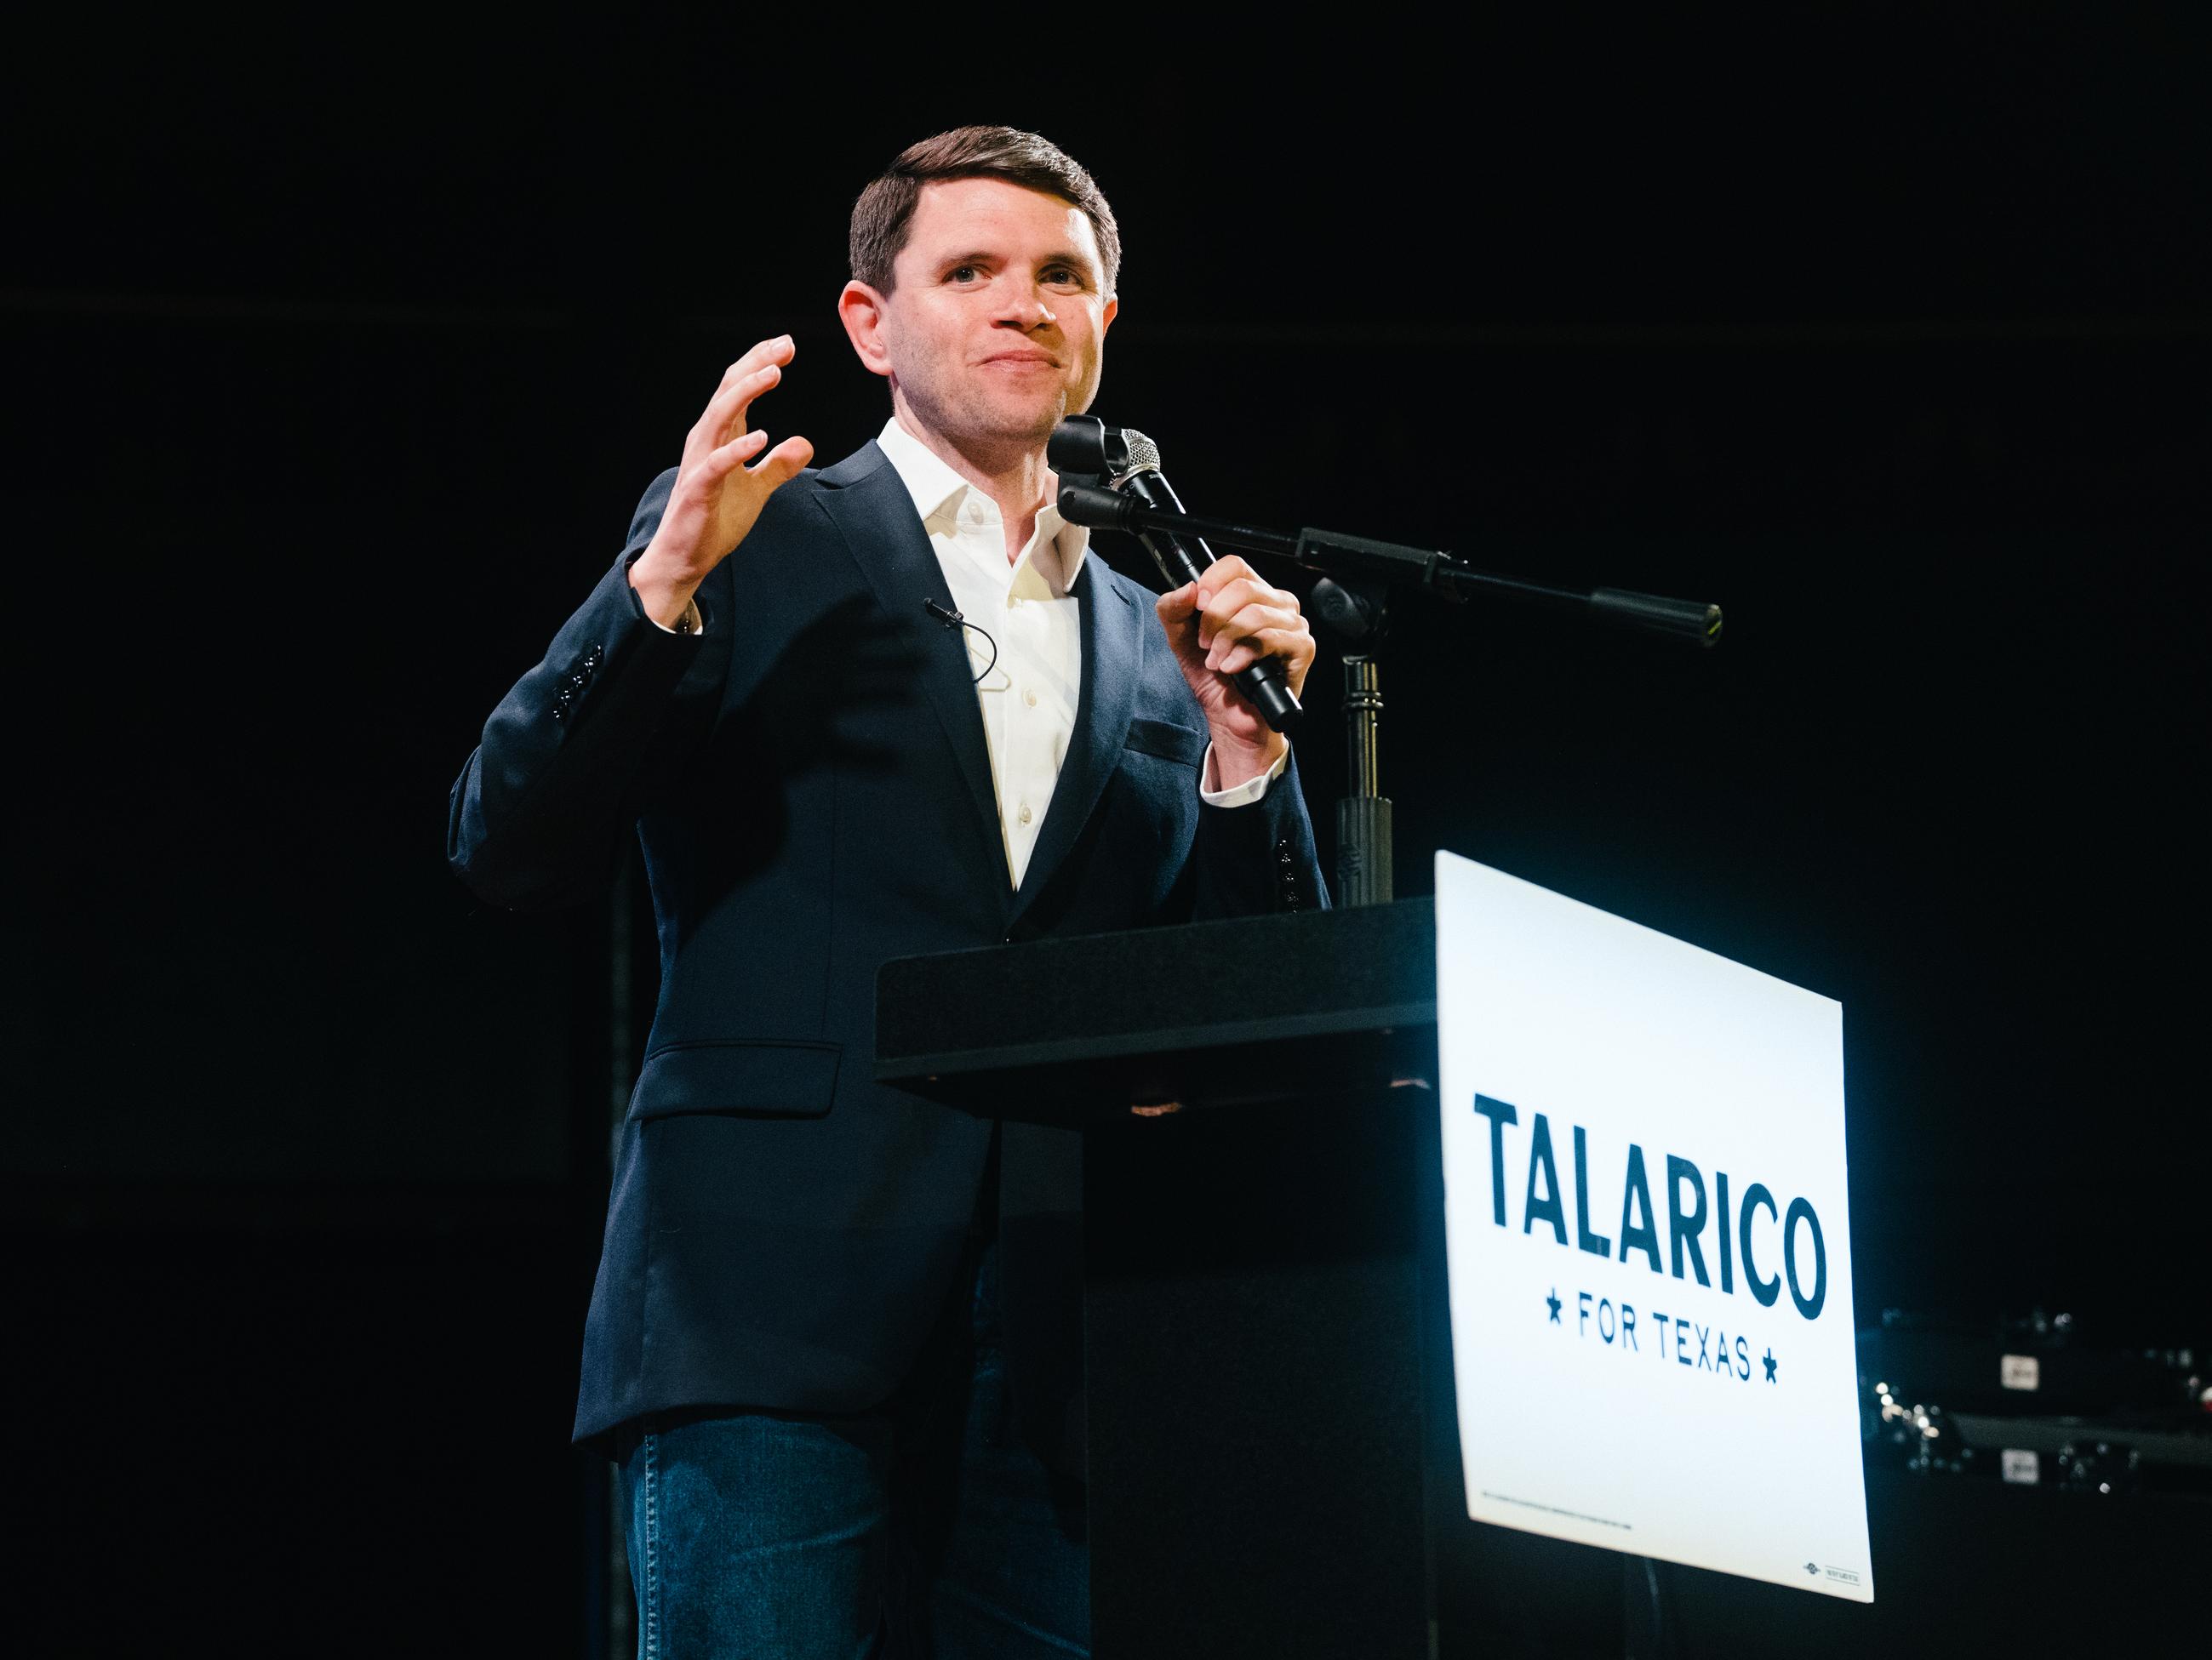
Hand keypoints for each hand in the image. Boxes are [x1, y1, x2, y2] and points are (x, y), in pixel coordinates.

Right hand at [629, 338, 814, 626]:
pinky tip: (762, 436)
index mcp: (721, 437)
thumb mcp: (757, 490)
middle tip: (784, 346)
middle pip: (729, 392)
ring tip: (773, 374)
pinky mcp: (699, 490)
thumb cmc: (714, 520)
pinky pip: (718, 464)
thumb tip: (805, 444)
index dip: (760, 365)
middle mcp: (707, 441)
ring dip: (746, 393)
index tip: (786, 345)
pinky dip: (738, 448)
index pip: (739, 390)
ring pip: (720, 417)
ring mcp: (701, 463)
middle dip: (756, 365)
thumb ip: (779, 466)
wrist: (685, 557)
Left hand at [1154, 556, 1315, 787]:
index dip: (1211, 582)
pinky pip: (1272, 639)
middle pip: (1243, 588)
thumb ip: (1174, 610)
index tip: (1196, 607)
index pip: (1235, 566)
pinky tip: (1234, 669)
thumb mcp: (1182, 639)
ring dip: (1227, 641)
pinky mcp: (1303, 649)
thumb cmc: (1215, 678)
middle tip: (1205, 645)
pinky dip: (1244, 654)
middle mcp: (1277, 604)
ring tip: (1218, 662)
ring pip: (1256, 613)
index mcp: (1253, 594)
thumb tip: (1187, 588)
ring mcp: (1293, 626)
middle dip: (1214, 618)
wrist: (1229, 718)